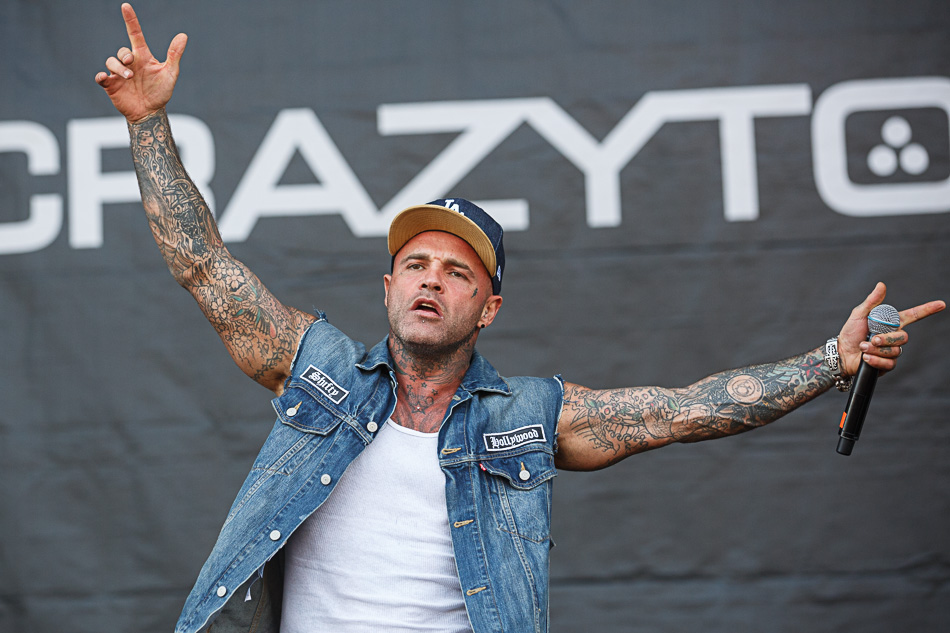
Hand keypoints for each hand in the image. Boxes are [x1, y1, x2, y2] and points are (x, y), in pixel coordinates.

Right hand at [94, 3, 187, 122]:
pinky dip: (101, 76)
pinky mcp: (111, 85)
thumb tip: (183, 35)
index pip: (135, 34)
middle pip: (122, 51)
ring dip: (118, 68)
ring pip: (111, 62)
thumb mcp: (170, 73)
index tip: (126, 6)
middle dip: (124, 55)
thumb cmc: (160, 92)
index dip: (131, 20)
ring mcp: (119, 74)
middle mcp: (130, 63)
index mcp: (143, 57)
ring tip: (129, 77)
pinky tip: (104, 77)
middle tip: (131, 63)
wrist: (151, 112)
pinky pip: (101, 77)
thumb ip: (174, 55)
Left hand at [836, 282, 944, 375]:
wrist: (841, 353)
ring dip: (876, 350)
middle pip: (904, 337)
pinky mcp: (887, 364)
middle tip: (871, 338)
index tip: (941, 304)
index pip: (913, 316)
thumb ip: (872, 302)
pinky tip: (866, 358)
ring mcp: (892, 351)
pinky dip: (875, 360)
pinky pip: (889, 363)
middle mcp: (894, 337)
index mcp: (890, 323)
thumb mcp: (859, 315)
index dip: (927, 310)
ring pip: (896, 351)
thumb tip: (881, 285)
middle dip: (885, 339)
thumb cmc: (850, 333)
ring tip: (863, 348)